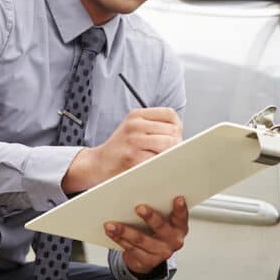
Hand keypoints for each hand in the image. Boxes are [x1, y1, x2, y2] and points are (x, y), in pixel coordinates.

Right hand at [63, 108, 181, 192]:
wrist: (98, 163)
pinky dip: (160, 164)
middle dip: (175, 143)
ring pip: (168, 144)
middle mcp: (135, 125)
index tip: (174, 136)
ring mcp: (134, 141)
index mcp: (137, 115)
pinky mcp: (134, 158)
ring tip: (159, 157)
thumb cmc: (120, 147)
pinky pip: (159, 159)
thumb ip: (155, 126)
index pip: (170, 114)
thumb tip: (180, 135)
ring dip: (169, 153)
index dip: (177, 126)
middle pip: (173, 131)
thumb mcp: (134, 128)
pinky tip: (151, 165)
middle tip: (167, 151)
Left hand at [105, 197, 187, 274]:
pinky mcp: (148, 261)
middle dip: (150, 217)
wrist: (150, 255)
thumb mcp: (162, 219)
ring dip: (124, 231)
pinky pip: (131, 248)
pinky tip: (110, 231)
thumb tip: (138, 189)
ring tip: (111, 224)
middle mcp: (174, 240)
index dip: (180, 209)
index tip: (178, 198)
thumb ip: (158, 206)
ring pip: (141, 239)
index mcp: (180, 227)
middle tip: (139, 207)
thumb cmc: (155, 229)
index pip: (181, 217)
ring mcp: (161, 252)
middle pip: (160, 227)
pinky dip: (119, 239)